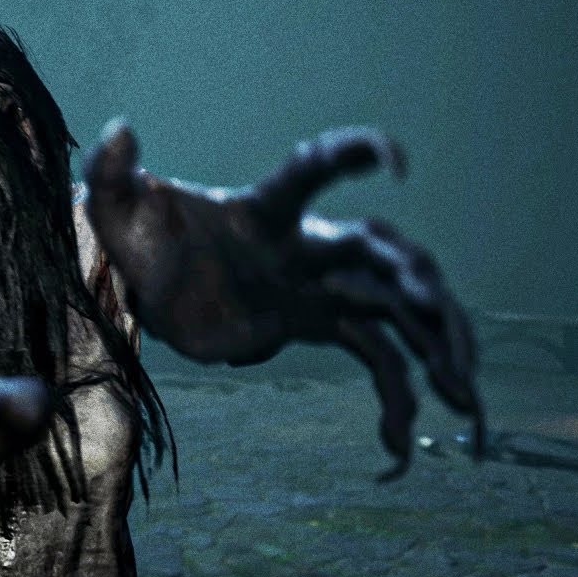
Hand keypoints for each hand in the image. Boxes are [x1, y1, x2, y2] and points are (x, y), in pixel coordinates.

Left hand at [82, 120, 482, 479]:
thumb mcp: (117, 208)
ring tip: (466, 397)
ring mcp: (318, 287)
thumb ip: (111, 172)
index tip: (393, 161)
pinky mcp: (316, 326)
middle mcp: (306, 244)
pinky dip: (394, 398)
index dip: (350, 157)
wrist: (148, 282)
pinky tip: (397, 448)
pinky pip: (373, 358)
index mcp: (265, 210)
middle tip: (437, 317)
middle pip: (381, 254)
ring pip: (396, 310)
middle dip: (416, 280)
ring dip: (438, 345)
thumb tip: (116, 128)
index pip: (312, 173)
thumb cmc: (140, 236)